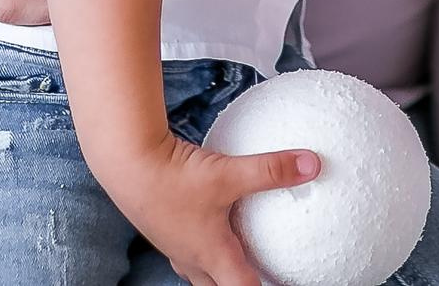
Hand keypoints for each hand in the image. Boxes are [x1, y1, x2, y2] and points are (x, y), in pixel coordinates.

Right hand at [109, 130, 318, 285]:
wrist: (126, 164)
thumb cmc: (174, 178)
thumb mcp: (229, 173)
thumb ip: (271, 170)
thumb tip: (313, 164)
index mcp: (212, 254)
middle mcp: (192, 257)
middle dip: (241, 285)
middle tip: (264, 276)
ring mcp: (175, 244)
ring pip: (202, 270)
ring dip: (221, 269)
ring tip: (240, 258)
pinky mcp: (164, 226)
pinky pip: (190, 245)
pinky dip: (207, 242)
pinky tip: (214, 220)